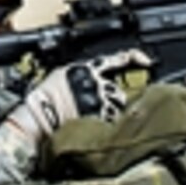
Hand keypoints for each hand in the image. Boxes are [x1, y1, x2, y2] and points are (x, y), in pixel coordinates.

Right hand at [7, 49, 151, 141]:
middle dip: (113, 99)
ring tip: (93, 117)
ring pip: (117, 107)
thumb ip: (83, 74)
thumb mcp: (63, 73)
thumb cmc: (45, 96)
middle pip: (118, 90)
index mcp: (88, 68)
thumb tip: (93, 77)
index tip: (147, 60)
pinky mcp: (100, 118)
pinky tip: (94, 126)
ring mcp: (100, 101)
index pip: (117, 59)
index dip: (135, 58)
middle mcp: (97, 83)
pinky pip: (112, 122)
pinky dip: (107, 125)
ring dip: (110, 112)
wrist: (38, 116)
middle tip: (98, 106)